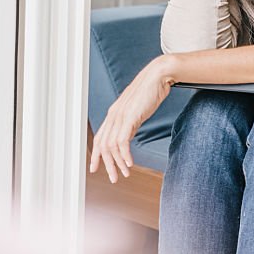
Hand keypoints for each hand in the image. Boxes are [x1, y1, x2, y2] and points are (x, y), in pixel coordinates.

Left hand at [89, 56, 174, 182]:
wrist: (158, 76)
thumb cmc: (151, 90)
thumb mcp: (137, 109)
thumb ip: (130, 121)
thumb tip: (128, 134)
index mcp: (114, 113)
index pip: (100, 138)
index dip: (97, 155)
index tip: (96, 168)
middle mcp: (113, 115)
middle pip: (103, 145)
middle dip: (107, 164)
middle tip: (114, 178)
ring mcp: (120, 116)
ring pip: (112, 146)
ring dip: (118, 163)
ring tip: (125, 173)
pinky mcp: (129, 117)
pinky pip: (122, 142)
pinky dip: (125, 155)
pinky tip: (130, 163)